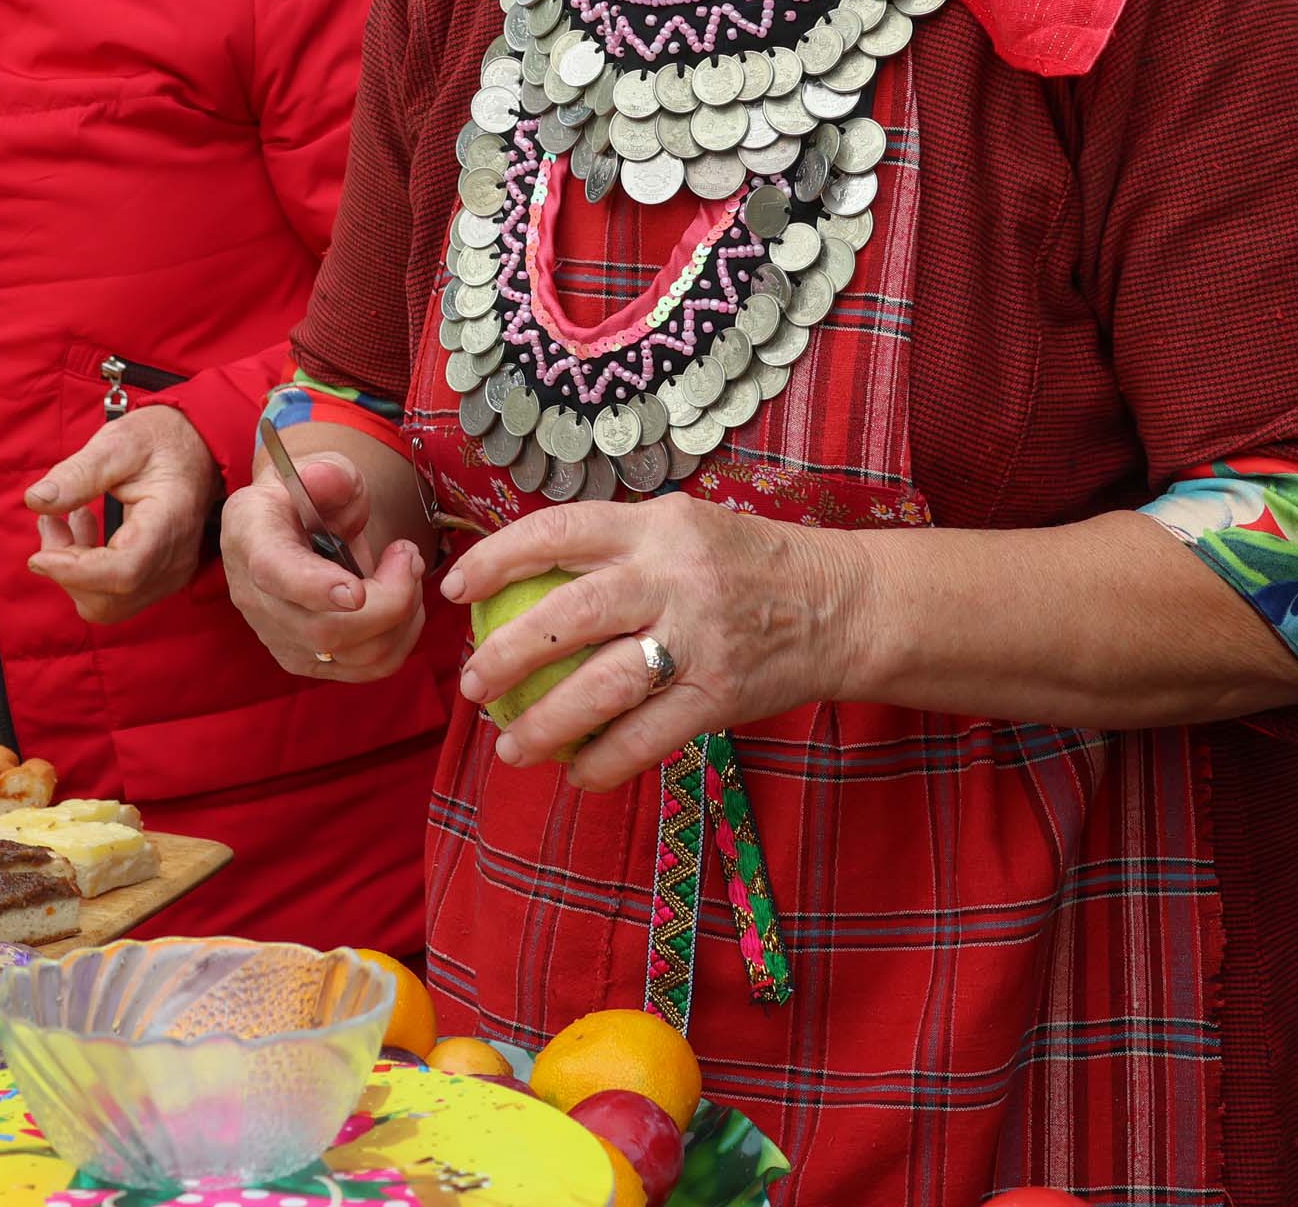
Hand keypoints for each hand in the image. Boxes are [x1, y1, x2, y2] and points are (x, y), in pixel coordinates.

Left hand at [24, 406, 220, 623]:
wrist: (196, 446)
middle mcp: (174, 560)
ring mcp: (170, 575)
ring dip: (72, 572)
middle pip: (110, 598)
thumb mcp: (118, 443)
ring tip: (63, 522)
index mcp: (169, 522)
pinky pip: (114, 595)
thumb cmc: (159, 440)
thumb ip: (79, 472)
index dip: (75, 572)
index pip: (123, 571)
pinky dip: (85, 573)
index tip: (37, 556)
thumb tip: (36, 500)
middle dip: (66, 570)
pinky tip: (81, 531)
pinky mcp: (158, 578)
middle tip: (50, 521)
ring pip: (107, 604)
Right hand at [217, 450, 430, 682]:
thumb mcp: (321, 468)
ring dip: (404, 618)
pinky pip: (367, 668)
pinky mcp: (307, 660)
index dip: (316, 588)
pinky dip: (401, 638)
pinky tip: (402, 602)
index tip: (358, 591)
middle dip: (390, 599)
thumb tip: (326, 479)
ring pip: (354, 656)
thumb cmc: (310, 494)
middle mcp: (255, 597)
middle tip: (409, 556)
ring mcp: (279, 636)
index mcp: (251, 537)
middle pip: (325, 629)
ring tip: (408, 573)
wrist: (294, 523)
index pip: (275, 574)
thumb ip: (329, 473)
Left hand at [441, 495, 872, 794]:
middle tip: (470, 684)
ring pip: (602, 687)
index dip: (497, 558)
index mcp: (656, 526)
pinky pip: (647, 738)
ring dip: (546, 723)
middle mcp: (672, 578)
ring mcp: (698, 639)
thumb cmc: (745, 564)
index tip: (457, 590)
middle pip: (569, 614)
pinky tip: (575, 774)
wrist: (840, 605)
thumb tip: (522, 567)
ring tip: (509, 746)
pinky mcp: (719, 696)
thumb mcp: (683, 525)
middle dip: (507, 652)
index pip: (558, 531)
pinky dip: (604, 762)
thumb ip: (616, 542)